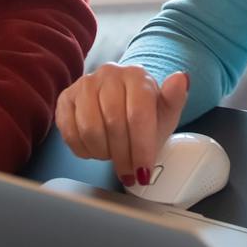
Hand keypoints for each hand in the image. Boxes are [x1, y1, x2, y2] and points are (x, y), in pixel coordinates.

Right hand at [54, 64, 189, 186]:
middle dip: (123, 156)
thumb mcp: (166, 110)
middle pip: (113, 124)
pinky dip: (84, 149)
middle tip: (129, 173)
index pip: (138, 114)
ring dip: (103, 152)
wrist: (123, 104)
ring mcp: (84, 84)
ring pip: (89, 129)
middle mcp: (108, 74)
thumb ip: (175, 98)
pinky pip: (69, 131)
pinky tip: (96, 150)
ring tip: (113, 155)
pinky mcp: (65, 98)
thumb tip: (181, 79)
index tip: (144, 171)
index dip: (141, 147)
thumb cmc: (146, 112)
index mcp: (136, 75)